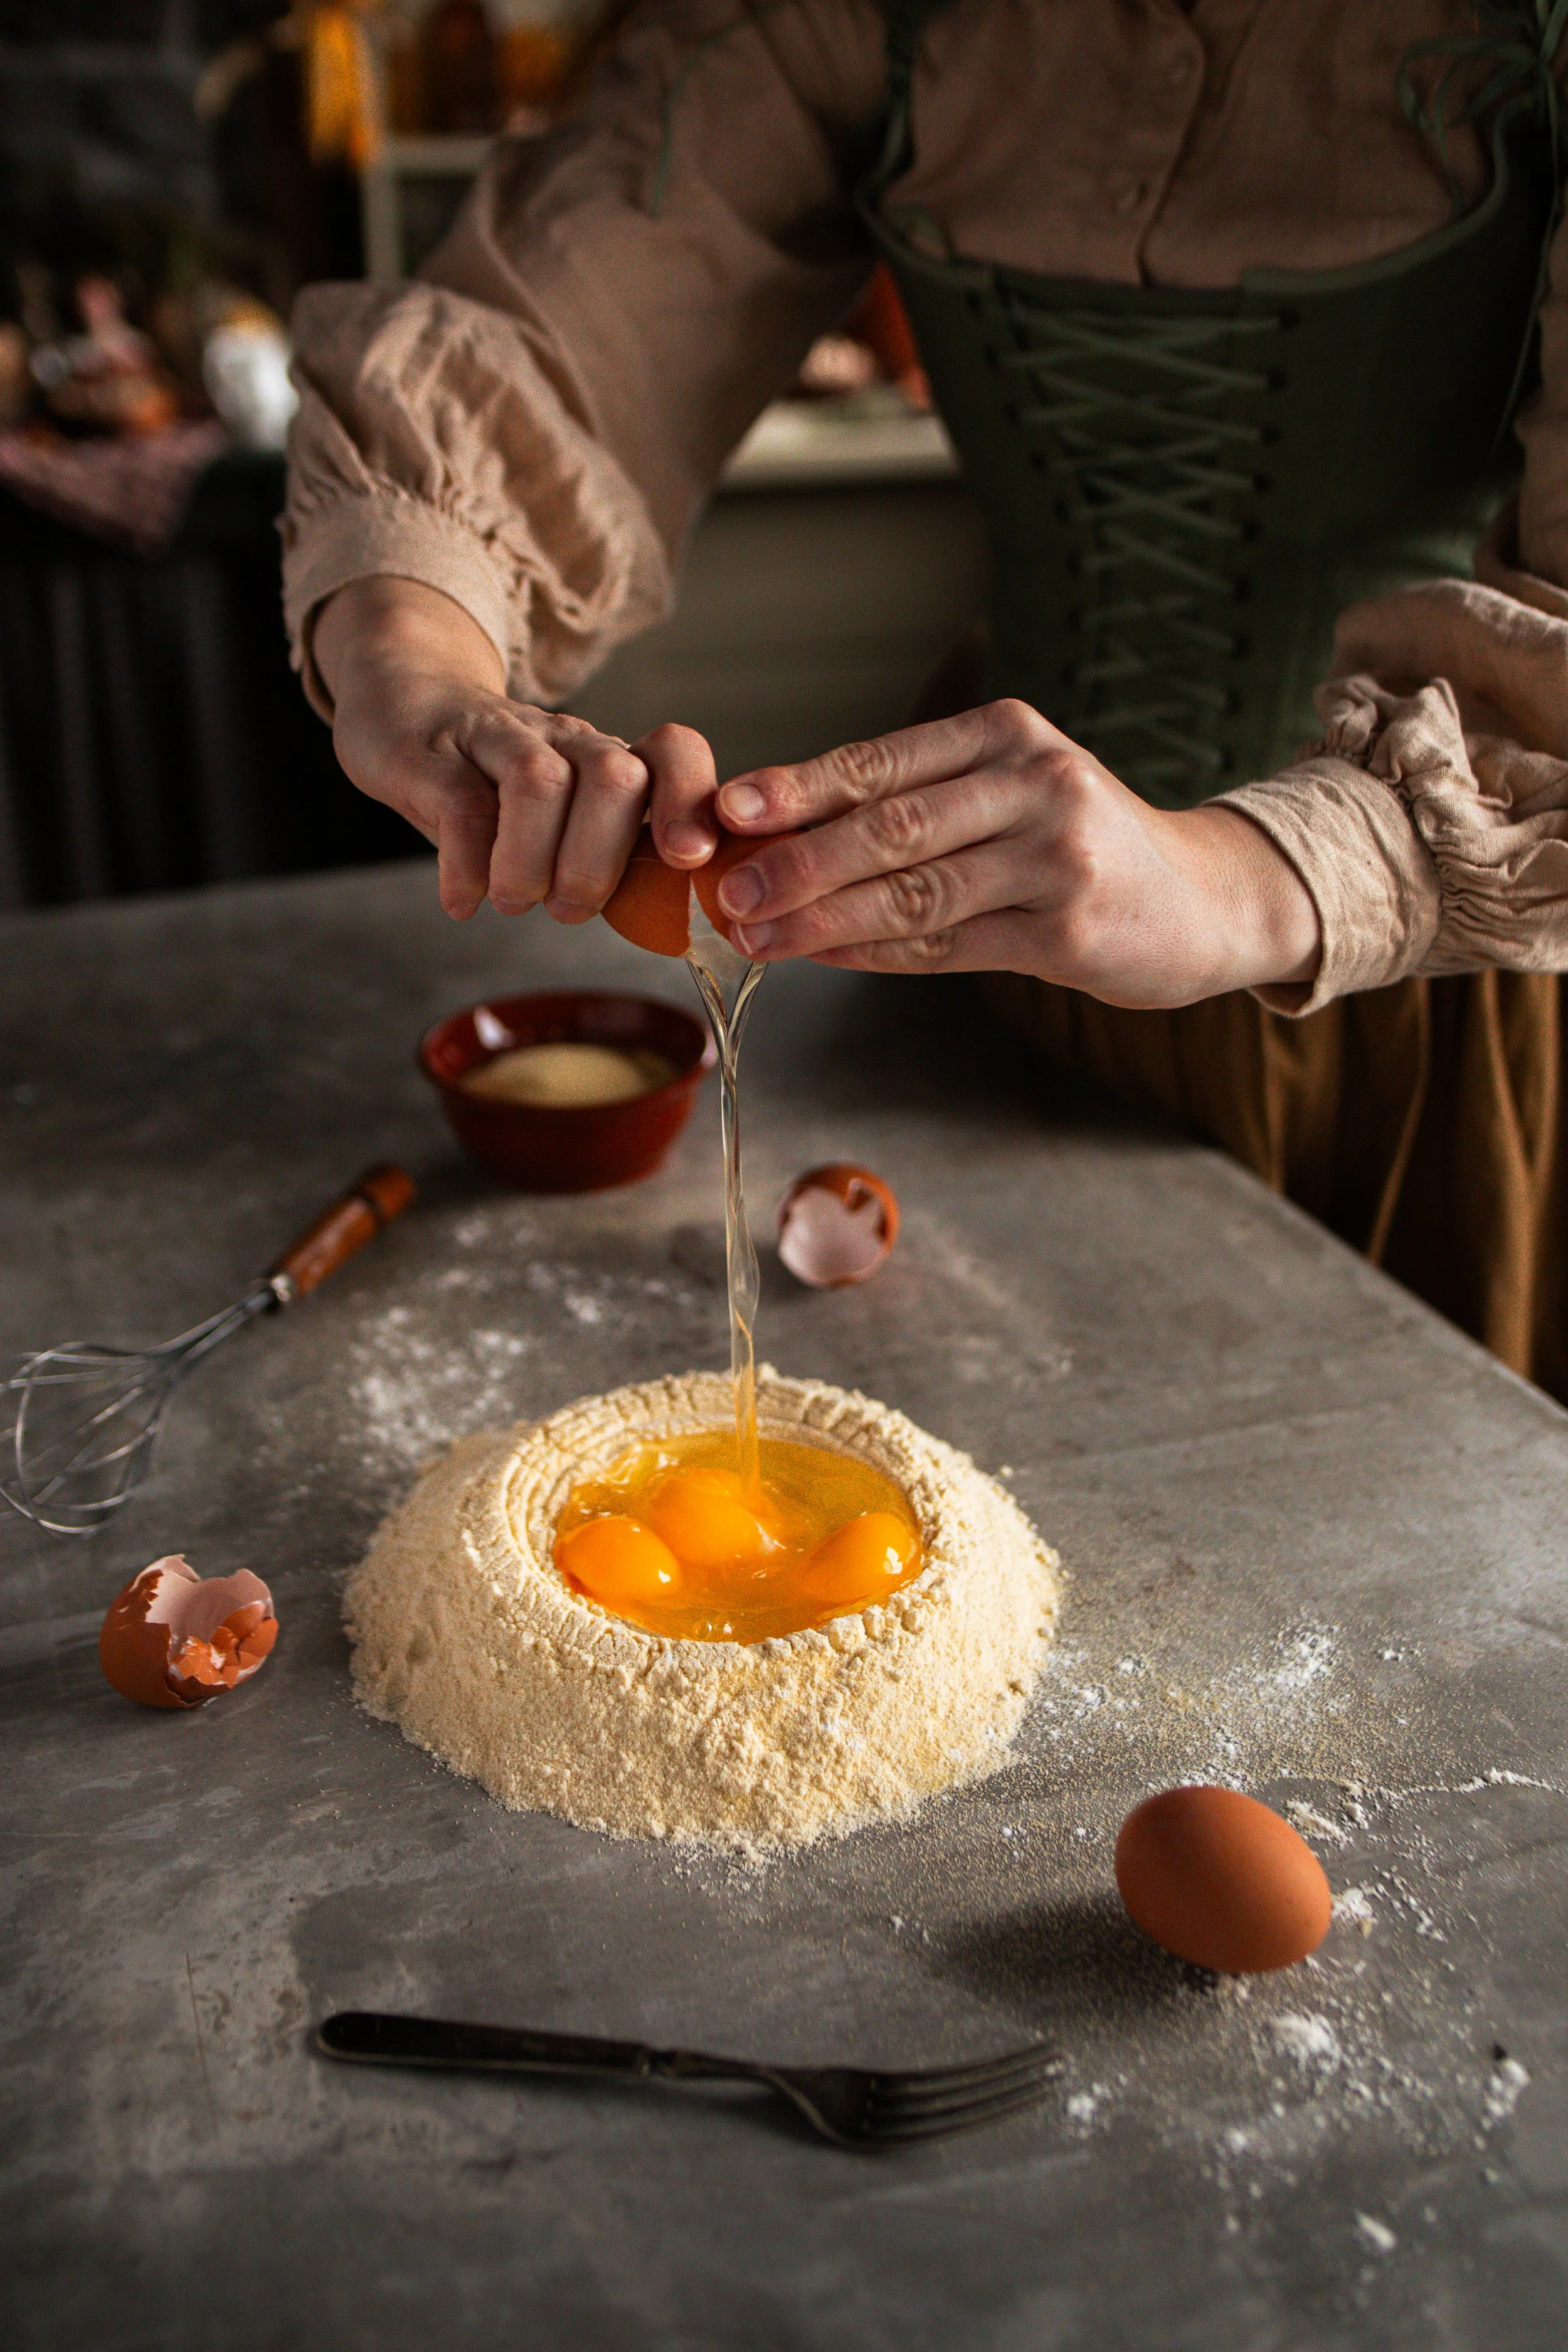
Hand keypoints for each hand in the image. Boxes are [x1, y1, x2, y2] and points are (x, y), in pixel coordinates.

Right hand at [312, 578, 719, 919]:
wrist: (400, 704)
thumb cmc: (491, 786)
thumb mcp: (558, 818)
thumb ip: (607, 860)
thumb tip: (661, 923)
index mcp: (606, 759)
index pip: (673, 752)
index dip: (689, 801)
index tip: (685, 860)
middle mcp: (562, 741)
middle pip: (614, 777)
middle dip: (596, 862)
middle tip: (566, 909)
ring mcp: (497, 738)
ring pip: (540, 783)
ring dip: (531, 863)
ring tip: (513, 900)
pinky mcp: (433, 751)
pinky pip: (461, 805)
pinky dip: (468, 867)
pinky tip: (463, 899)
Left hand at [707, 701, 1320, 1007]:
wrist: (1199, 897)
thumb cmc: (1071, 843)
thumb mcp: (1004, 792)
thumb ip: (909, 803)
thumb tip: (775, 830)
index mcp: (1006, 733)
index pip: (881, 762)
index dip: (798, 789)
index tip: (728, 809)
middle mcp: (1036, 782)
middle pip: (891, 829)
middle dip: (798, 863)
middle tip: (729, 892)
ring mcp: (1056, 857)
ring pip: (913, 894)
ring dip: (824, 920)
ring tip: (756, 936)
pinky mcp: (1068, 930)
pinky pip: (948, 946)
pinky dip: (877, 955)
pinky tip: (824, 956)